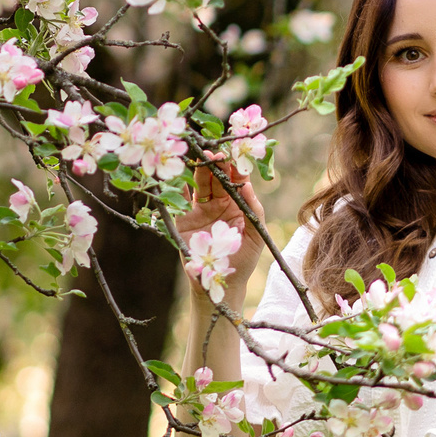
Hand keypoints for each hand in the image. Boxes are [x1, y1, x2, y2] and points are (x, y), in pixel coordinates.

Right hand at [183, 163, 266, 285]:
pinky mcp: (184, 219)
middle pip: (216, 179)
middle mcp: (218, 204)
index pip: (236, 182)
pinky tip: (179, 174)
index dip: (234, 169)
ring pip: (200, 185)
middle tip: (215, 153)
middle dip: (216, 165)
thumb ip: (254, 211)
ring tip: (202, 158)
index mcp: (237, 206)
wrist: (221, 283)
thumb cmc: (242, 260)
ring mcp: (200, 210)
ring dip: (200, 171)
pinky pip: (181, 200)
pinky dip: (179, 187)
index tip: (234, 156)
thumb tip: (247, 185)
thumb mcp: (256, 236)